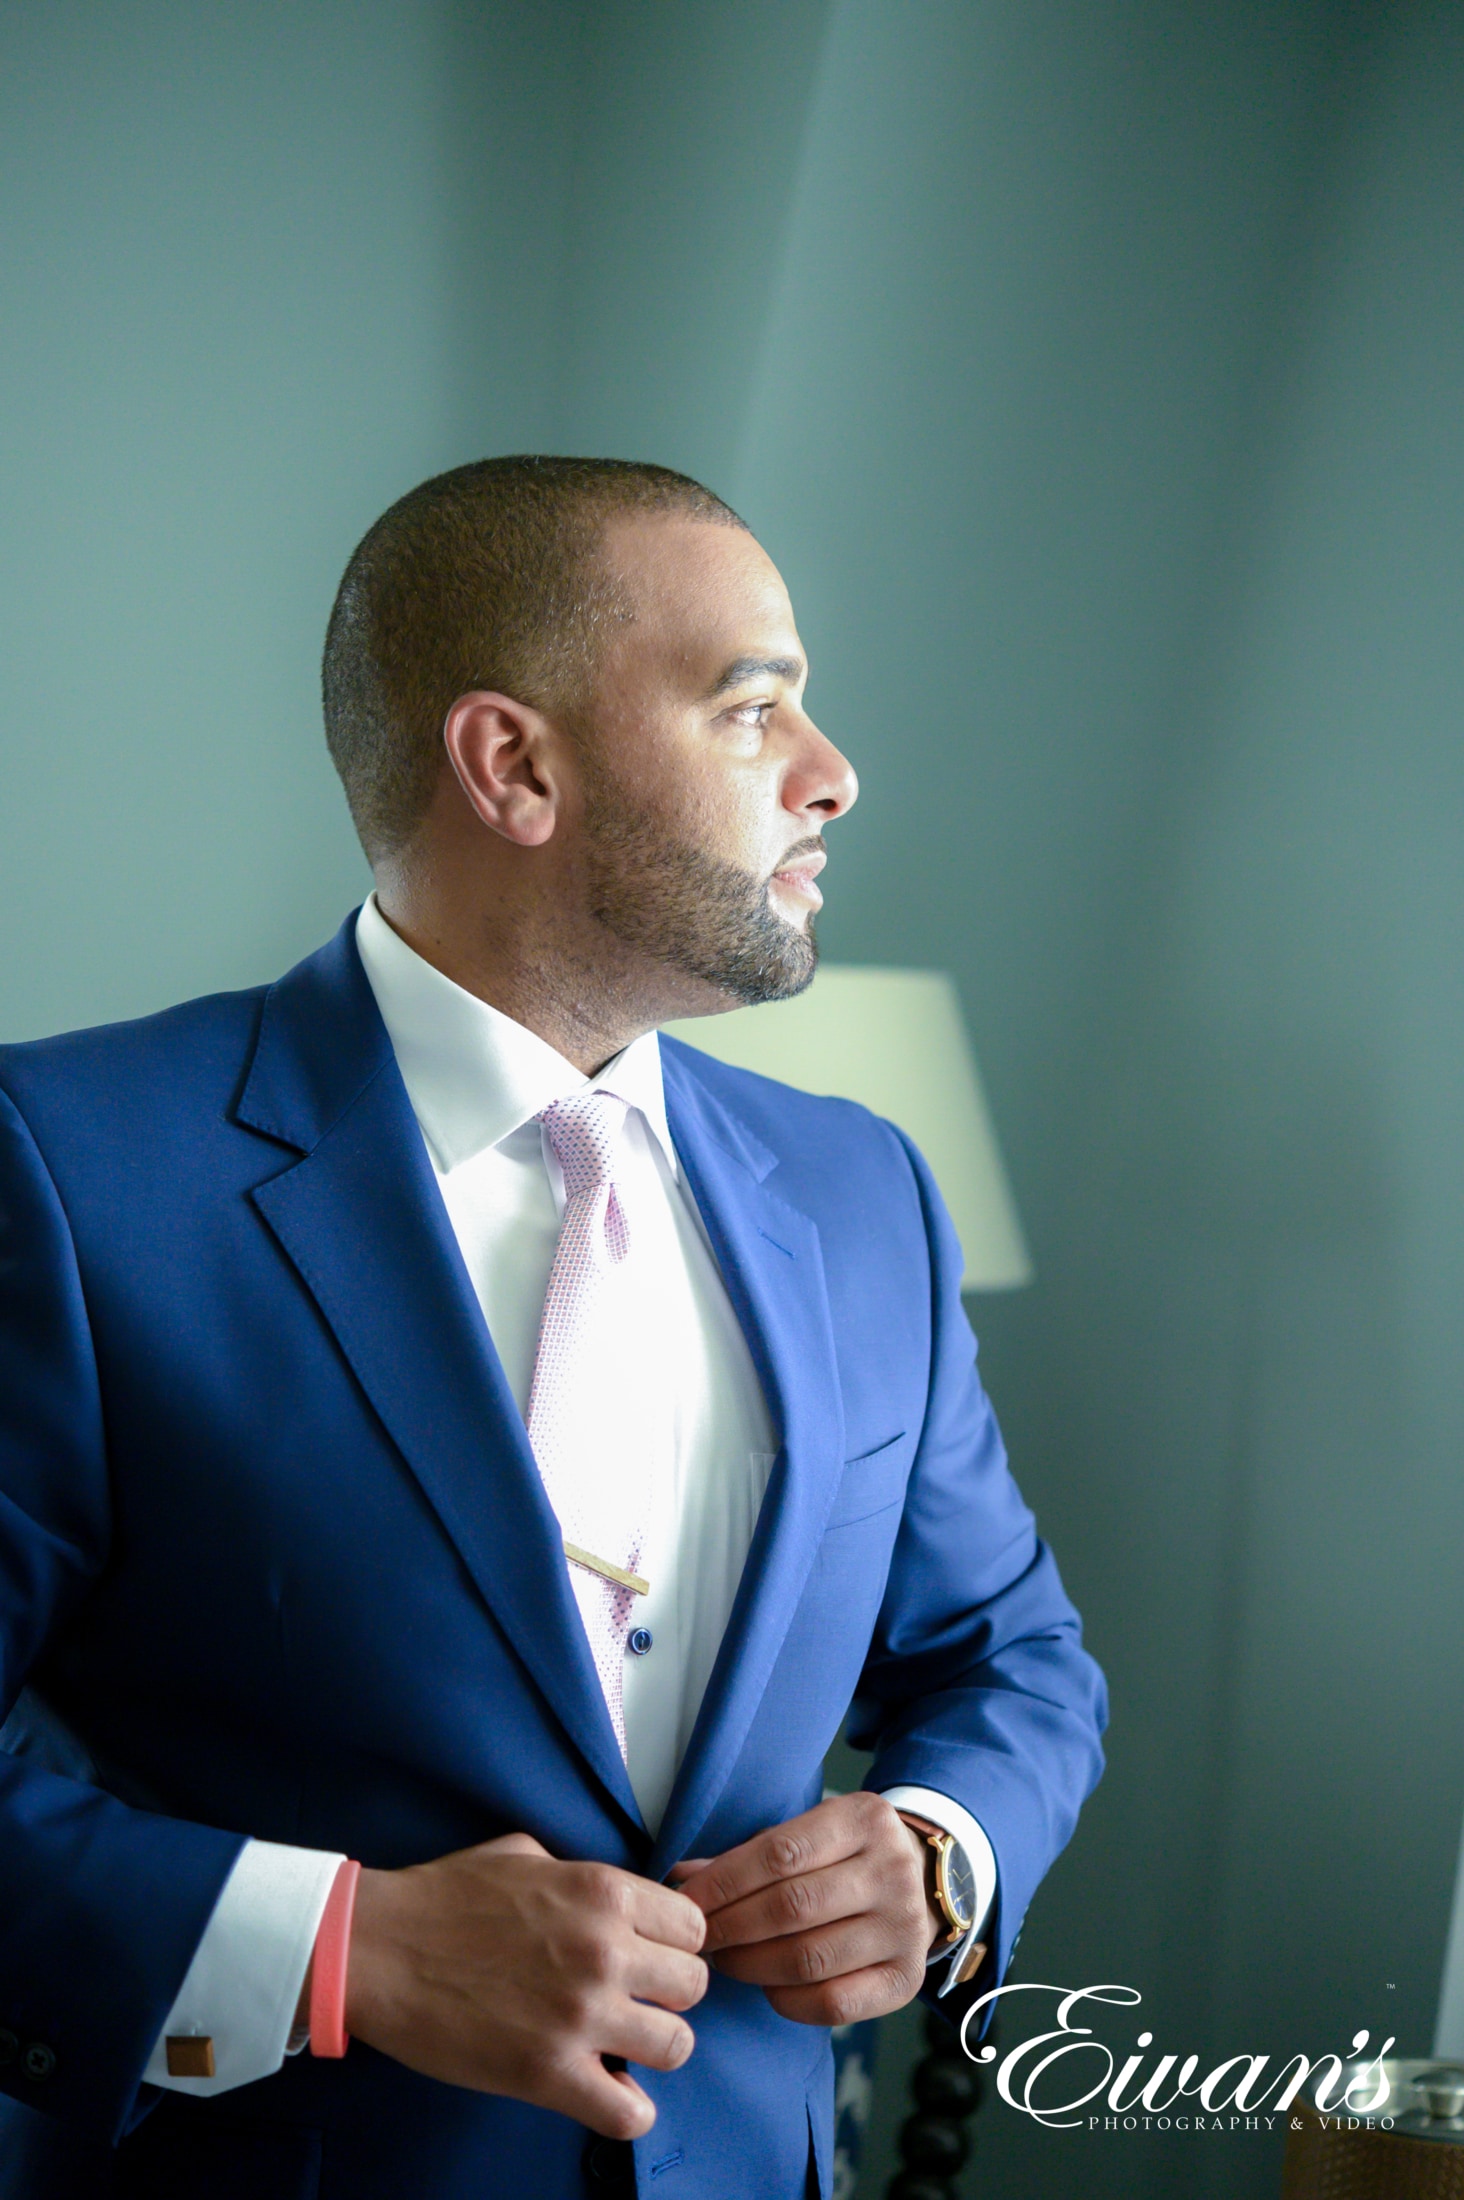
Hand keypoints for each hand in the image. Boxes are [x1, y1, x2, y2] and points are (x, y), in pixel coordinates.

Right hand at [343, 1832, 707, 2138]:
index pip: (693, 1927)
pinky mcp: (549, 2074)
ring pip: (677, 2045)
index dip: (674, 1945)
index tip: (651, 1958)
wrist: (379, 1949)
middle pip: (694, 1986)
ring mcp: (579, 2014)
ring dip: (653, 2049)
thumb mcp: (527, 1856)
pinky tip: (606, 2092)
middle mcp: (603, 1950)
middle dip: (668, 1995)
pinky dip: (629, 2111)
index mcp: (602, 1892)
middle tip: (634, 2002)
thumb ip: (582, 1877)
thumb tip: (616, 1903)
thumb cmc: (444, 1897)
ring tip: (620, 2045)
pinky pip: (629, 2114)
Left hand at [669, 1793, 940, 2026]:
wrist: (924, 1880)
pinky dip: (789, 2001)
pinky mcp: (908, 1978)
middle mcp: (894, 1870)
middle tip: (698, 1939)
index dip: (724, 1882)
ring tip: (724, 1960)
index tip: (686, 1903)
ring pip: (809, 1958)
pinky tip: (767, 1988)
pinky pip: (835, 2003)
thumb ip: (749, 1856)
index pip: (779, 1853)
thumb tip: (681, 1879)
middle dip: (731, 1926)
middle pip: (792, 1907)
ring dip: (752, 1965)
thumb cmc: (845, 1855)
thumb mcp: (809, 1834)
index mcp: (865, 1819)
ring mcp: (906, 1927)